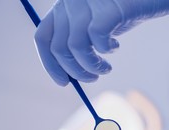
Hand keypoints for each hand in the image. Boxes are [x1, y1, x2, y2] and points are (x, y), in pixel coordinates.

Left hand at [34, 0, 168, 85]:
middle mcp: (71, 2)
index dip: (50, 64)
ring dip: (91, 67)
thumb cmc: (126, 10)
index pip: (42, 38)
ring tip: (106, 68)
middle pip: (58, 48)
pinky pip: (96, 38)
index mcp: (64, 7)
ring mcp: (88, 2)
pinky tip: (114, 47)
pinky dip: (105, 51)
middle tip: (92, 78)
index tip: (64, 82)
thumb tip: (70, 73)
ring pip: (75, 47)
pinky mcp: (109, 7)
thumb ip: (81, 42)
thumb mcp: (97, 25)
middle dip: (75, 72)